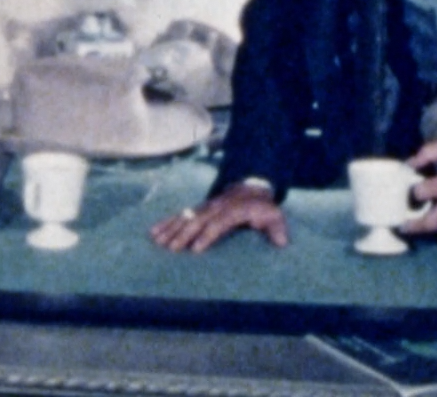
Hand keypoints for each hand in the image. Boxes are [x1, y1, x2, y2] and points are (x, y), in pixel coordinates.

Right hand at [149, 181, 289, 252]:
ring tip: (157, 241)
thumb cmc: (261, 207)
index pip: (218, 223)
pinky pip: (180, 216)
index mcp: (233, 210)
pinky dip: (166, 223)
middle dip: (183, 234)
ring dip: (170, 229)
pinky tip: (154, 232)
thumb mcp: (273, 214)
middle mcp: (216, 208)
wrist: (249, 188)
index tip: (196, 249)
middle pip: (197, 221)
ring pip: (185, 217)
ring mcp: (205, 208)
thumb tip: (282, 242)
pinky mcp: (197, 210)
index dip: (207, 235)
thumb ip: (277, 228)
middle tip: (170, 248)